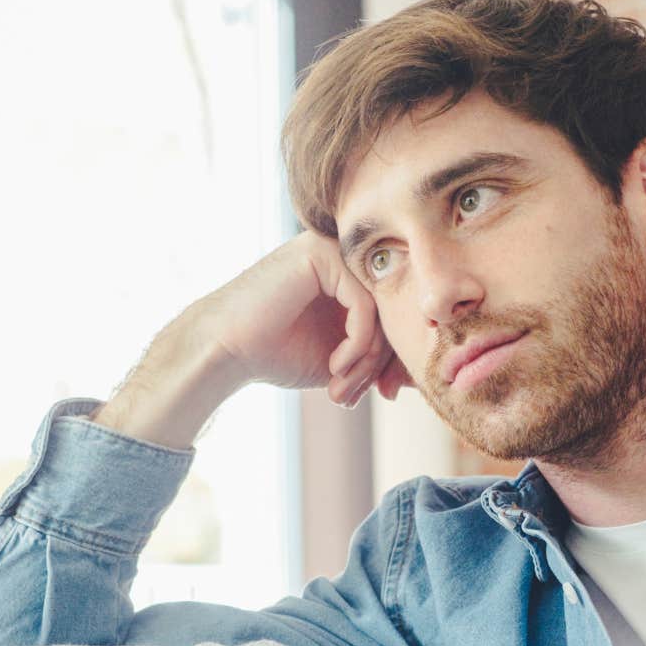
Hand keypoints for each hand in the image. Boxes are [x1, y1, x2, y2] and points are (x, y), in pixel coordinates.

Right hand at [192, 230, 396, 406]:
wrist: (224, 350)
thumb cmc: (275, 353)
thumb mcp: (341, 359)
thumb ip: (378, 357)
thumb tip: (420, 376)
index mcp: (349, 275)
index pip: (393, 313)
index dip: (393, 358)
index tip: (382, 394)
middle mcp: (344, 256)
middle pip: (392, 310)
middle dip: (381, 363)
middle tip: (361, 396)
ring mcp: (332, 249)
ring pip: (381, 310)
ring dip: (367, 360)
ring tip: (342, 387)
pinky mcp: (321, 254)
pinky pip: (364, 305)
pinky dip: (357, 344)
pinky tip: (335, 365)